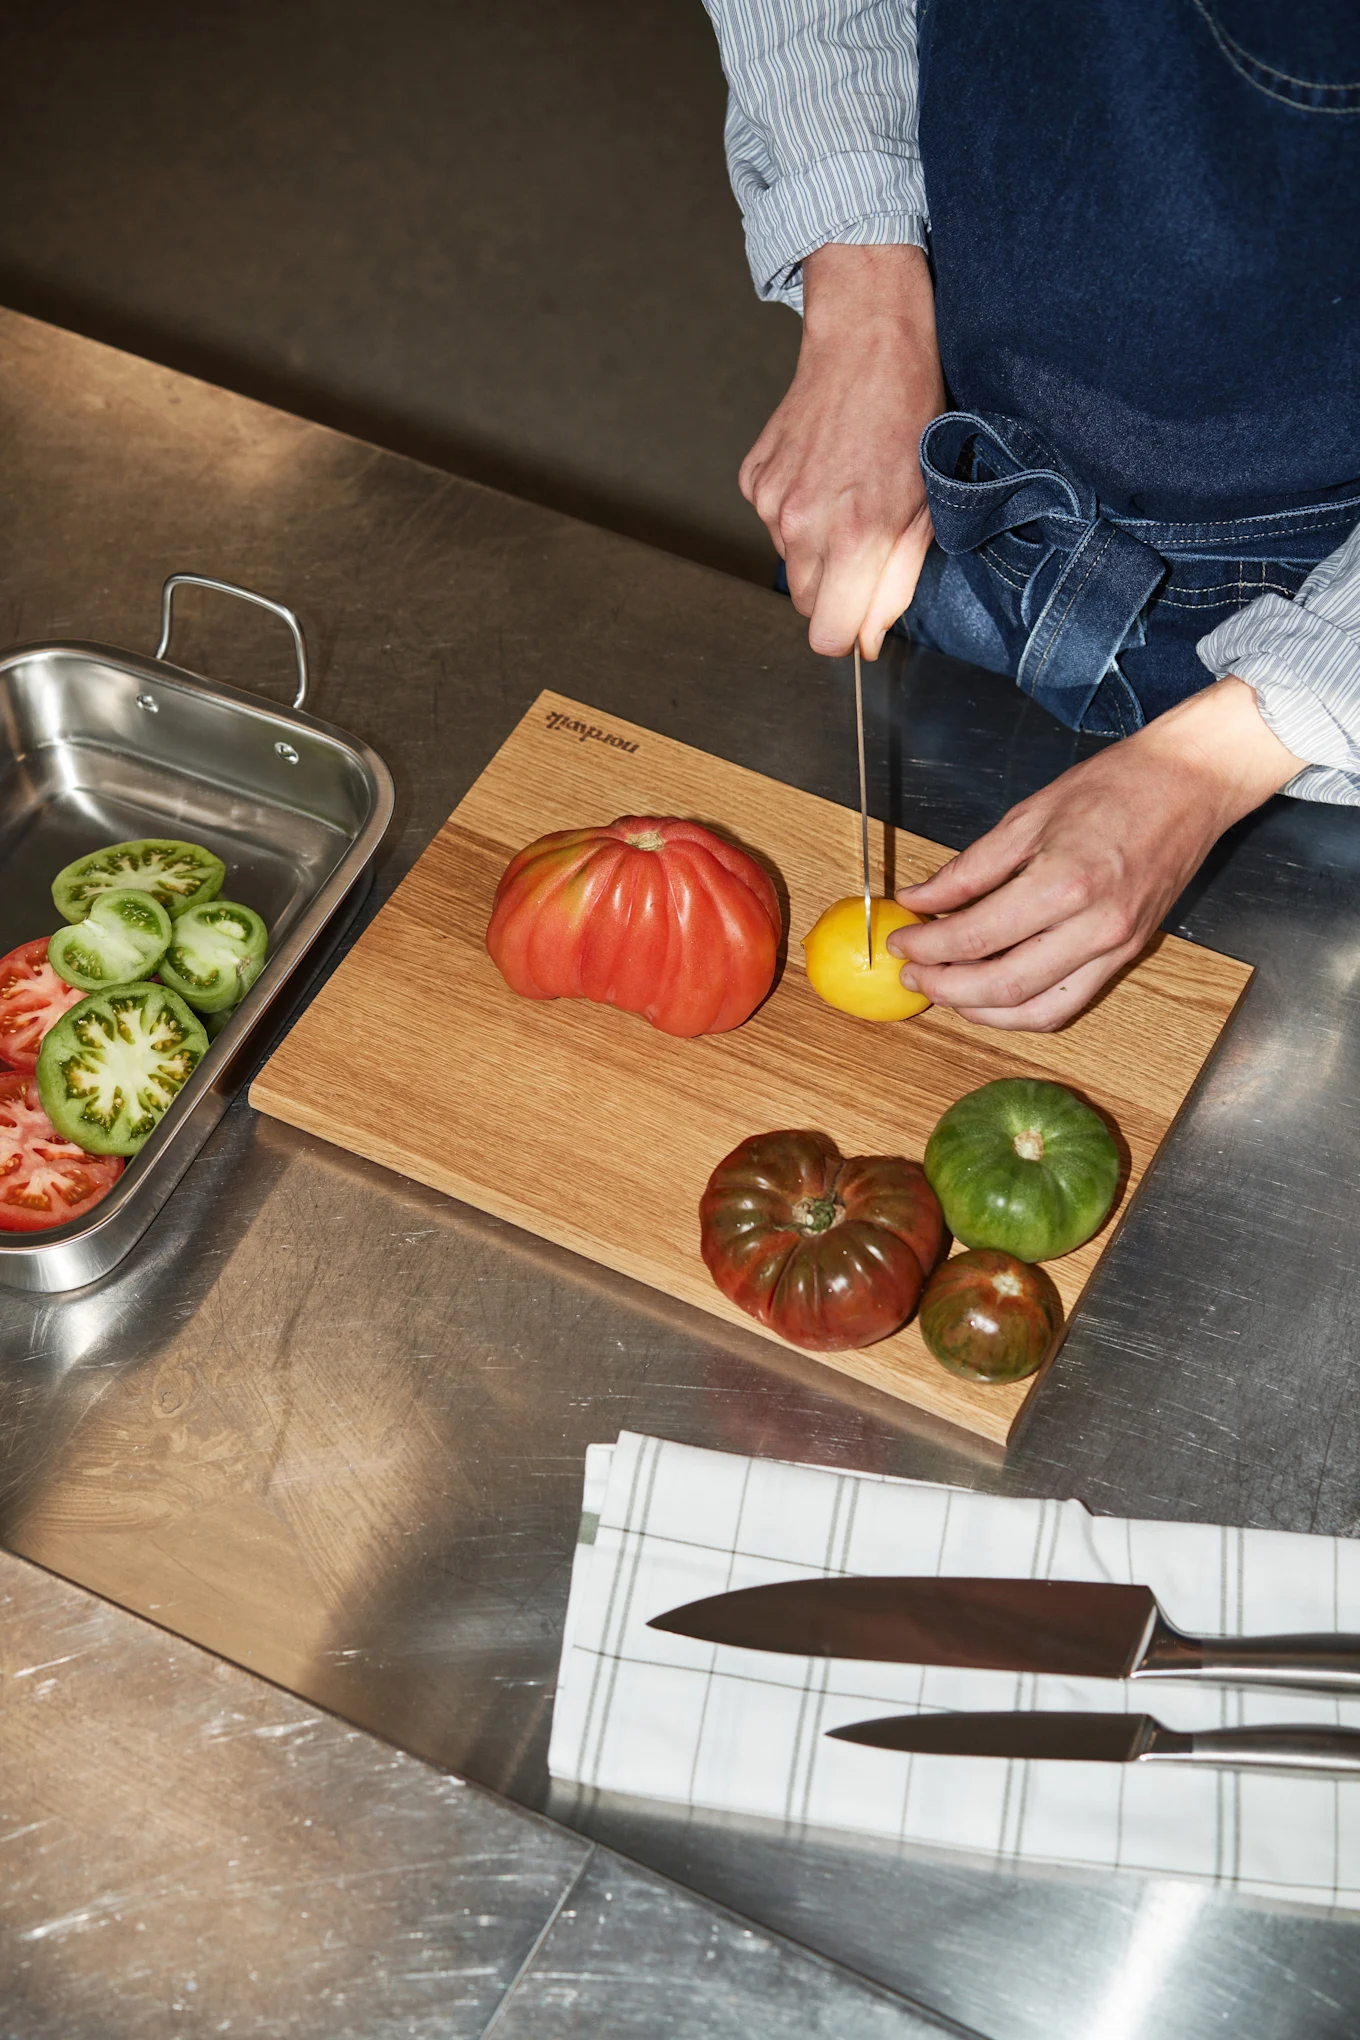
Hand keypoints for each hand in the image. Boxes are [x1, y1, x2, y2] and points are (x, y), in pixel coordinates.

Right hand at [740, 243, 945, 659]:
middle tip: (866, 542)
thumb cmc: (910, 420)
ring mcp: (770, 500)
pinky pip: (772, 524)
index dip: (848, 633)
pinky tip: (823, 472)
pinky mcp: (753, 479)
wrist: (867, 343)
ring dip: (816, 546)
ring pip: (789, 562)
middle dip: (835, 590)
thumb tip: (867, 641)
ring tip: (847, 493)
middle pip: (806, 604)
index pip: (827, 636)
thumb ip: (895, 585)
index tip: (863, 615)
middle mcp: (802, 524)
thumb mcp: (925, 509)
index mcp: (854, 537)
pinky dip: (796, 512)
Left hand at [887, 679, 1305, 1029]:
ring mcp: (1115, 948)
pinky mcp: (1128, 955)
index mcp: (1065, 883)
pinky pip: (1068, 1003)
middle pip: (1002, 986)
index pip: (977, 936)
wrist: (1190, 784)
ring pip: (1036, 1010)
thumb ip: (969, 869)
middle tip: (913, 974)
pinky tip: (991, 995)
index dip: (928, 946)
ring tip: (945, 990)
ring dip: (981, 1011)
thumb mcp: (1027, 817)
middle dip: (945, 988)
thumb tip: (921, 900)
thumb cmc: (1115, 787)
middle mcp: (1094, 927)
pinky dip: (1023, 1010)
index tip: (901, 940)